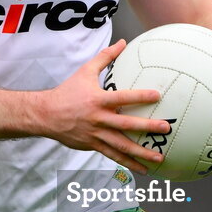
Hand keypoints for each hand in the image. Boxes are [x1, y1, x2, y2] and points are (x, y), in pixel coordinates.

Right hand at [36, 40, 171, 173]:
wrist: (45, 115)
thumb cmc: (67, 91)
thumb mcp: (85, 71)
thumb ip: (105, 57)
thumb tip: (123, 42)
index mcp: (97, 100)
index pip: (122, 97)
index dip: (140, 96)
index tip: (158, 96)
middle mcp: (98, 118)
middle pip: (125, 125)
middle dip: (147, 128)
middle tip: (166, 129)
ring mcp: (95, 134)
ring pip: (121, 146)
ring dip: (141, 153)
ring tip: (159, 158)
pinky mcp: (92, 145)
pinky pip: (113, 155)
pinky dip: (128, 163)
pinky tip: (143, 168)